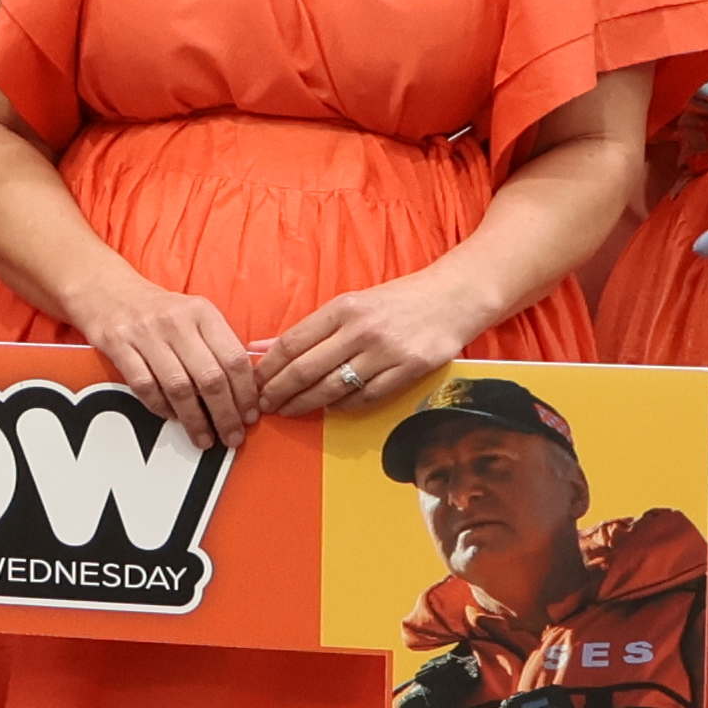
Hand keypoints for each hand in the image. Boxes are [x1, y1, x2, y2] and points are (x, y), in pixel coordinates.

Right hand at [63, 265, 266, 447]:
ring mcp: (145, 333)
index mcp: (202, 312)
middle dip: (225, 415)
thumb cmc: (158, 310)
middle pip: (210, 377)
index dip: (246, 393)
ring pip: (179, 387)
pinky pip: (144, 386)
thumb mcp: (194, 314)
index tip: (250, 415)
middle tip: (232, 437)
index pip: (234, 358)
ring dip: (194, 420)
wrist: (106, 290)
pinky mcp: (118, 344)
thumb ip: (218, 344)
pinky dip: (160, 407)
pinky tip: (171, 417)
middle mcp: (176, 320)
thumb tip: (245, 389)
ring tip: (204, 438)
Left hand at [250, 270, 492, 426]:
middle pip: (307, 368)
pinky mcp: (409, 369)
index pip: (293, 342)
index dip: (268, 367)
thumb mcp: (353, 303)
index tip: (254, 382)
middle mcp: (361, 329)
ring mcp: (386, 351)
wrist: (454, 297)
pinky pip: (366, 397)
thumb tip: (264, 346)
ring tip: (288, 411)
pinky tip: (330, 409)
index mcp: (343, 308)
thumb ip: (311, 328)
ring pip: (333, 387)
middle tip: (264, 405)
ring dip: (305, 403)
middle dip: (279, 391)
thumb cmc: (399, 300)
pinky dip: (343, 407)